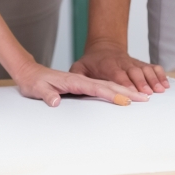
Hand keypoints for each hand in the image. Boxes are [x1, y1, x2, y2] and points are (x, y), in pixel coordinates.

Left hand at [14, 61, 146, 106]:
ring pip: (108, 85)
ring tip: (144, 97)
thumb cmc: (33, 82)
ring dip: (127, 89)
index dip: (111, 94)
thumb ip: (46, 95)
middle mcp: (81, 79)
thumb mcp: (36, 89)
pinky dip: (118, 89)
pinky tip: (128, 94)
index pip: (95, 88)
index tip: (126, 100)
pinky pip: (103, 87)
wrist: (29, 72)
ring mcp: (83, 81)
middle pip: (108, 85)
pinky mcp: (83, 84)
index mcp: (73, 81)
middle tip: (145, 99)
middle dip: (127, 91)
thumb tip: (55, 102)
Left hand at [71, 42, 169, 94]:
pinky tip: (165, 84)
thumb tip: (72, 85)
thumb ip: (76, 75)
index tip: (130, 92)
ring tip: (160, 90)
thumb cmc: (92, 62)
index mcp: (107, 65)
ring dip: (153, 79)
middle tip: (148, 94)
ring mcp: (133, 63)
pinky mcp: (141, 64)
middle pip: (133, 72)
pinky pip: (153, 67)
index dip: (124, 83)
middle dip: (141, 83)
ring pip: (145, 69)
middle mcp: (122, 63)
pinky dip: (160, 74)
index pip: (116, 74)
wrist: (104, 47)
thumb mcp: (79, 67)